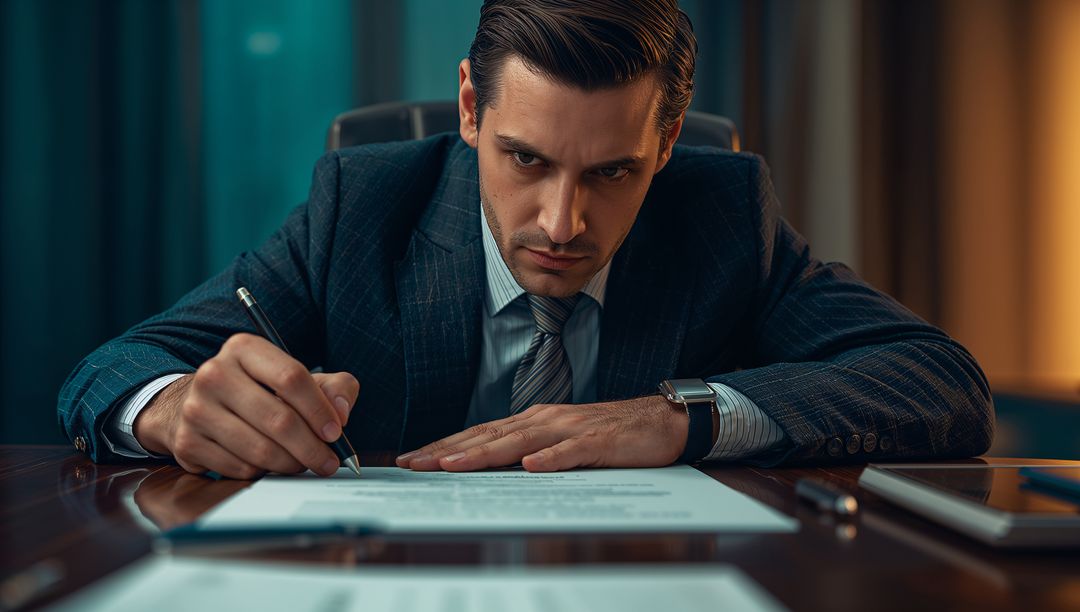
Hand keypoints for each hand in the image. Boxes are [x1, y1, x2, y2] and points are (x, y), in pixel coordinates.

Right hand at [133, 333, 359, 479]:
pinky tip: (269, 463)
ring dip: (291, 463)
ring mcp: (196, 409)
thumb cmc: (258, 390)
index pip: (291, 378)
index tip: (336, 432)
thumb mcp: (295, 377)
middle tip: (328, 461)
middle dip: (311, 447)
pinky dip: (263, 473)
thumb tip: (342, 411)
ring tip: (303, 463)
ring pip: (261, 450)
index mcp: (244, 348)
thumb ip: (332, 387)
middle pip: (278, 419)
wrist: (194, 404)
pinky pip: (240, 469)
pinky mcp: (186, 443)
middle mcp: (215, 374)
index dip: (319, 410)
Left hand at [395, 395, 690, 471]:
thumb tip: (492, 472)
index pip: (480, 434)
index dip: (445, 446)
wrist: (660, 420)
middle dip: (448, 450)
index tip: (413, 459)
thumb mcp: (562, 444)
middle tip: (414, 464)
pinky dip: (549, 459)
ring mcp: (570, 428)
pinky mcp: (598, 441)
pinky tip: (530, 467)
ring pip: (519, 441)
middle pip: (489, 436)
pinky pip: (570, 451)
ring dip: (483, 454)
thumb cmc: (609, 435)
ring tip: (452, 465)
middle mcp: (544, 419)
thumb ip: (529, 453)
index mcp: (534, 421)